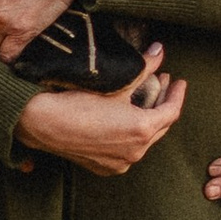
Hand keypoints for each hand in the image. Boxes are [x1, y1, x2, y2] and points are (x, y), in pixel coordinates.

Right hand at [17, 66, 185, 176]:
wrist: (42, 123)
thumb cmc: (77, 101)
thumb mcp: (116, 83)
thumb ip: (143, 69)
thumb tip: (159, 51)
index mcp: (141, 130)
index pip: (172, 111)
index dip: (177, 94)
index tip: (179, 82)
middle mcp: (135, 152)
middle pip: (160, 126)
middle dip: (163, 104)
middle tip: (163, 84)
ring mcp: (120, 163)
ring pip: (144, 140)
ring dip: (148, 120)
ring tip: (145, 99)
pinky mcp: (105, 168)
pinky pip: (127, 151)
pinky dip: (131, 135)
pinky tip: (126, 120)